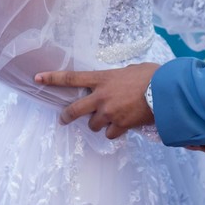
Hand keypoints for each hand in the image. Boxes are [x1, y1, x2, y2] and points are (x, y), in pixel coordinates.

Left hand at [35, 63, 158, 138]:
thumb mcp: (131, 70)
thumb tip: (119, 82)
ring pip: (94, 125)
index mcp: (102, 78)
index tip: (37, 78)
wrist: (166, 92)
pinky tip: (123, 126)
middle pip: (74, 110)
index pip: (71, 78)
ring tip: (111, 119)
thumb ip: (119, 77)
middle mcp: (101, 96)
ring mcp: (109, 112)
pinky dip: (115, 131)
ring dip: (99, 123)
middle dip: (67, 116)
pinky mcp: (120, 125)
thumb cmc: (152, 76)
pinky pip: (111, 134)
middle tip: (64, 119)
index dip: (52, 78)